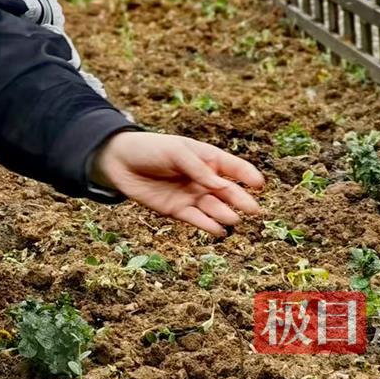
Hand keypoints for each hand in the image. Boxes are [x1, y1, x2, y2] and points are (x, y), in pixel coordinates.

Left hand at [92, 131, 264, 236]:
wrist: (119, 161)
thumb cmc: (150, 149)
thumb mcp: (176, 151)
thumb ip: (198, 168)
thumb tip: (219, 185)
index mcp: (206, 159)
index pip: (232, 167)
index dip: (247, 175)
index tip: (260, 185)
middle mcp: (202, 179)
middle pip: (226, 191)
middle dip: (240, 199)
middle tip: (254, 209)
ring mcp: (190, 195)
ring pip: (213, 207)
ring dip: (224, 214)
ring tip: (233, 219)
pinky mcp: (176, 210)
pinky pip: (196, 219)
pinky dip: (207, 225)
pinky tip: (218, 229)